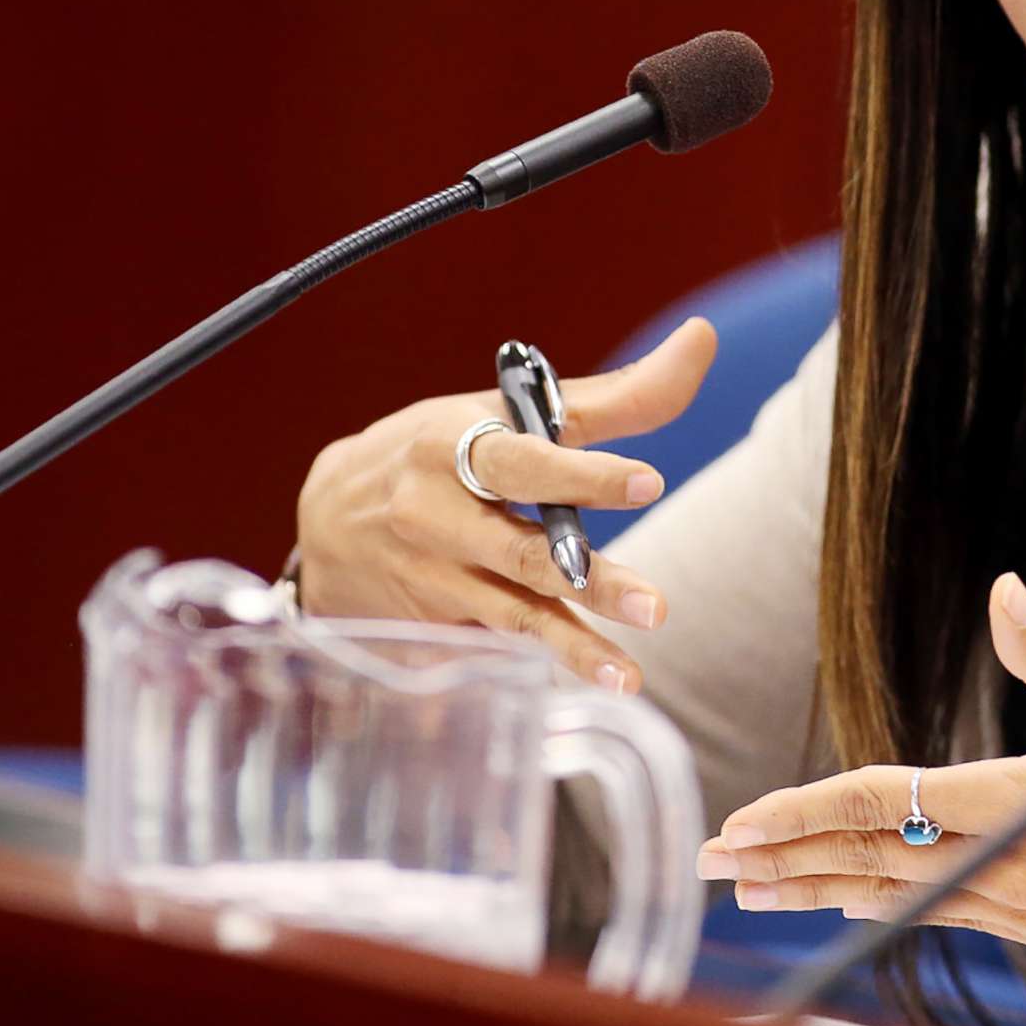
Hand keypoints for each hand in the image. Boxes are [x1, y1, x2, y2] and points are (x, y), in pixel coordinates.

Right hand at [292, 317, 716, 691]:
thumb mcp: (505, 414)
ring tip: (630, 679)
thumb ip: (613, 396)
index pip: (524, 462)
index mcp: (450, 447)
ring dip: (573, 649)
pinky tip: (587, 687)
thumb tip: (701, 338)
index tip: (648, 482)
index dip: (585, 475)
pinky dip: (536, 673)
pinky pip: (492, 652)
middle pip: (522, 553)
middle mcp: (434, 517)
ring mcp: (429, 582)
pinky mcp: (427, 631)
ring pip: (511, 616)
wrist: (324, 520)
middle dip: (591, 580)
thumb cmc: (440, 452)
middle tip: (657, 607)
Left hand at [705, 573, 1025, 1020]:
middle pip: (870, 861)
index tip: (743, 818)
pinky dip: (892, 906)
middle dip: (785, 862)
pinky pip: (948, 917)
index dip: (805, 808)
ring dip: (824, 892)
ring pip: (900, 899)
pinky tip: (870, 900)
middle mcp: (1008, 868)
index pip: (885, 800)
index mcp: (1018, 803)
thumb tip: (1004, 588)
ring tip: (760, 895)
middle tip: (711, 864)